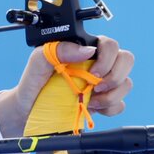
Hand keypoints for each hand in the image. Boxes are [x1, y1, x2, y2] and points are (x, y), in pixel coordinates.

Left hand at [0, 36, 134, 136]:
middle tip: (95, 87)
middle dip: (115, 75)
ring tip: (90, 100)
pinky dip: (110, 108)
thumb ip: (58, 49)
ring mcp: (101, 84)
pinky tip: (92, 107)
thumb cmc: (33, 82)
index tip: (93, 72)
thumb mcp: (38, 61)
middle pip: (126, 60)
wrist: (28, 108)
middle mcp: (97, 65)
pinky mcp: (102, 103)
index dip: (108, 57)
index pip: (110, 45)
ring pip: (126, 83)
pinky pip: (120, 104)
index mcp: (83, 50)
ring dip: (111, 94)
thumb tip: (87, 50)